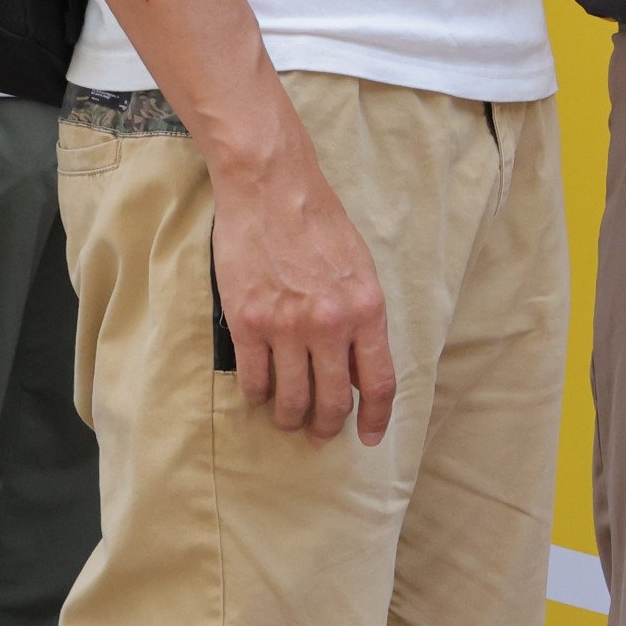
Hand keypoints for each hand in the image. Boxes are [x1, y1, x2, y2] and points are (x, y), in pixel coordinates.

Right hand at [210, 135, 396, 443]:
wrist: (271, 188)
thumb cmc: (320, 225)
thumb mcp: (362, 271)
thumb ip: (363, 322)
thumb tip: (358, 372)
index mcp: (367, 309)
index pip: (378, 382)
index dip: (375, 418)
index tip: (370, 437)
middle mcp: (329, 323)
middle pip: (332, 400)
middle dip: (327, 426)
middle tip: (321, 434)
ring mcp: (285, 325)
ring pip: (290, 398)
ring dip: (290, 418)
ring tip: (289, 420)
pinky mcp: (247, 322)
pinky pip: (253, 379)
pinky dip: (257, 395)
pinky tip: (260, 394)